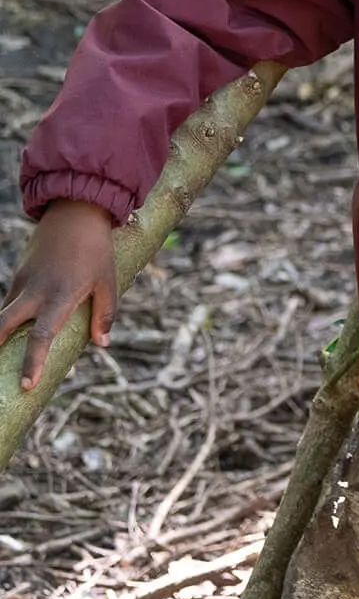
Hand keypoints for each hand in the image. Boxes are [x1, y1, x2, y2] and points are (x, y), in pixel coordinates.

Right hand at [0, 200, 117, 390]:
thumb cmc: (96, 251)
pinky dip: (9, 317)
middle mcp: (34, 293)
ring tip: (3, 354)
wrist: (76, 213)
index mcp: (59, 298)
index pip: (41, 337)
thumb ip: (105, 314)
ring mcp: (22, 283)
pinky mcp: (18, 276)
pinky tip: (12, 330)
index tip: (27, 385)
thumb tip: (102, 344)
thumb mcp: (108, 282)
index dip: (32, 362)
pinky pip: (10, 302)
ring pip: (3, 314)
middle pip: (3, 326)